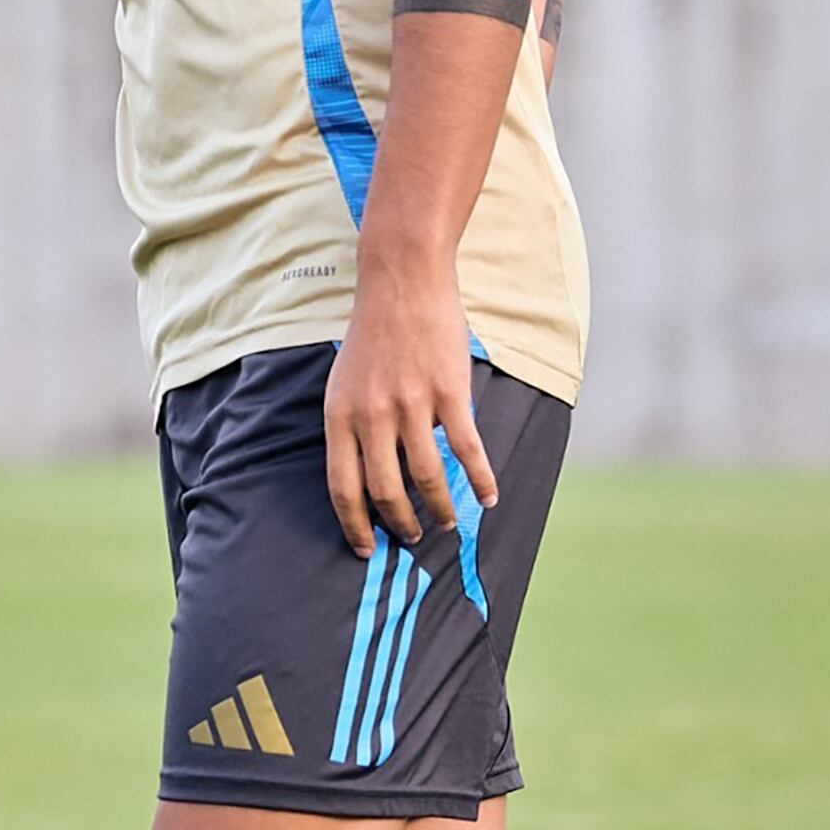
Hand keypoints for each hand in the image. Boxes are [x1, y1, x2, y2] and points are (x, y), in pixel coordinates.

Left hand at [324, 267, 498, 557]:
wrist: (402, 281)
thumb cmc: (373, 332)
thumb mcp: (344, 381)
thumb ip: (352, 425)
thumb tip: (367, 473)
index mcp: (340, 415)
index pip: (344, 487)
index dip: (355, 525)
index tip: (365, 548)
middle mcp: (372, 415)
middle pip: (385, 490)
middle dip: (401, 523)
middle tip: (413, 537)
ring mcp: (412, 405)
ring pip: (427, 476)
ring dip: (441, 508)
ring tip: (448, 523)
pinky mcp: (449, 393)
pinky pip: (467, 449)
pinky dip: (480, 479)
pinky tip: (489, 497)